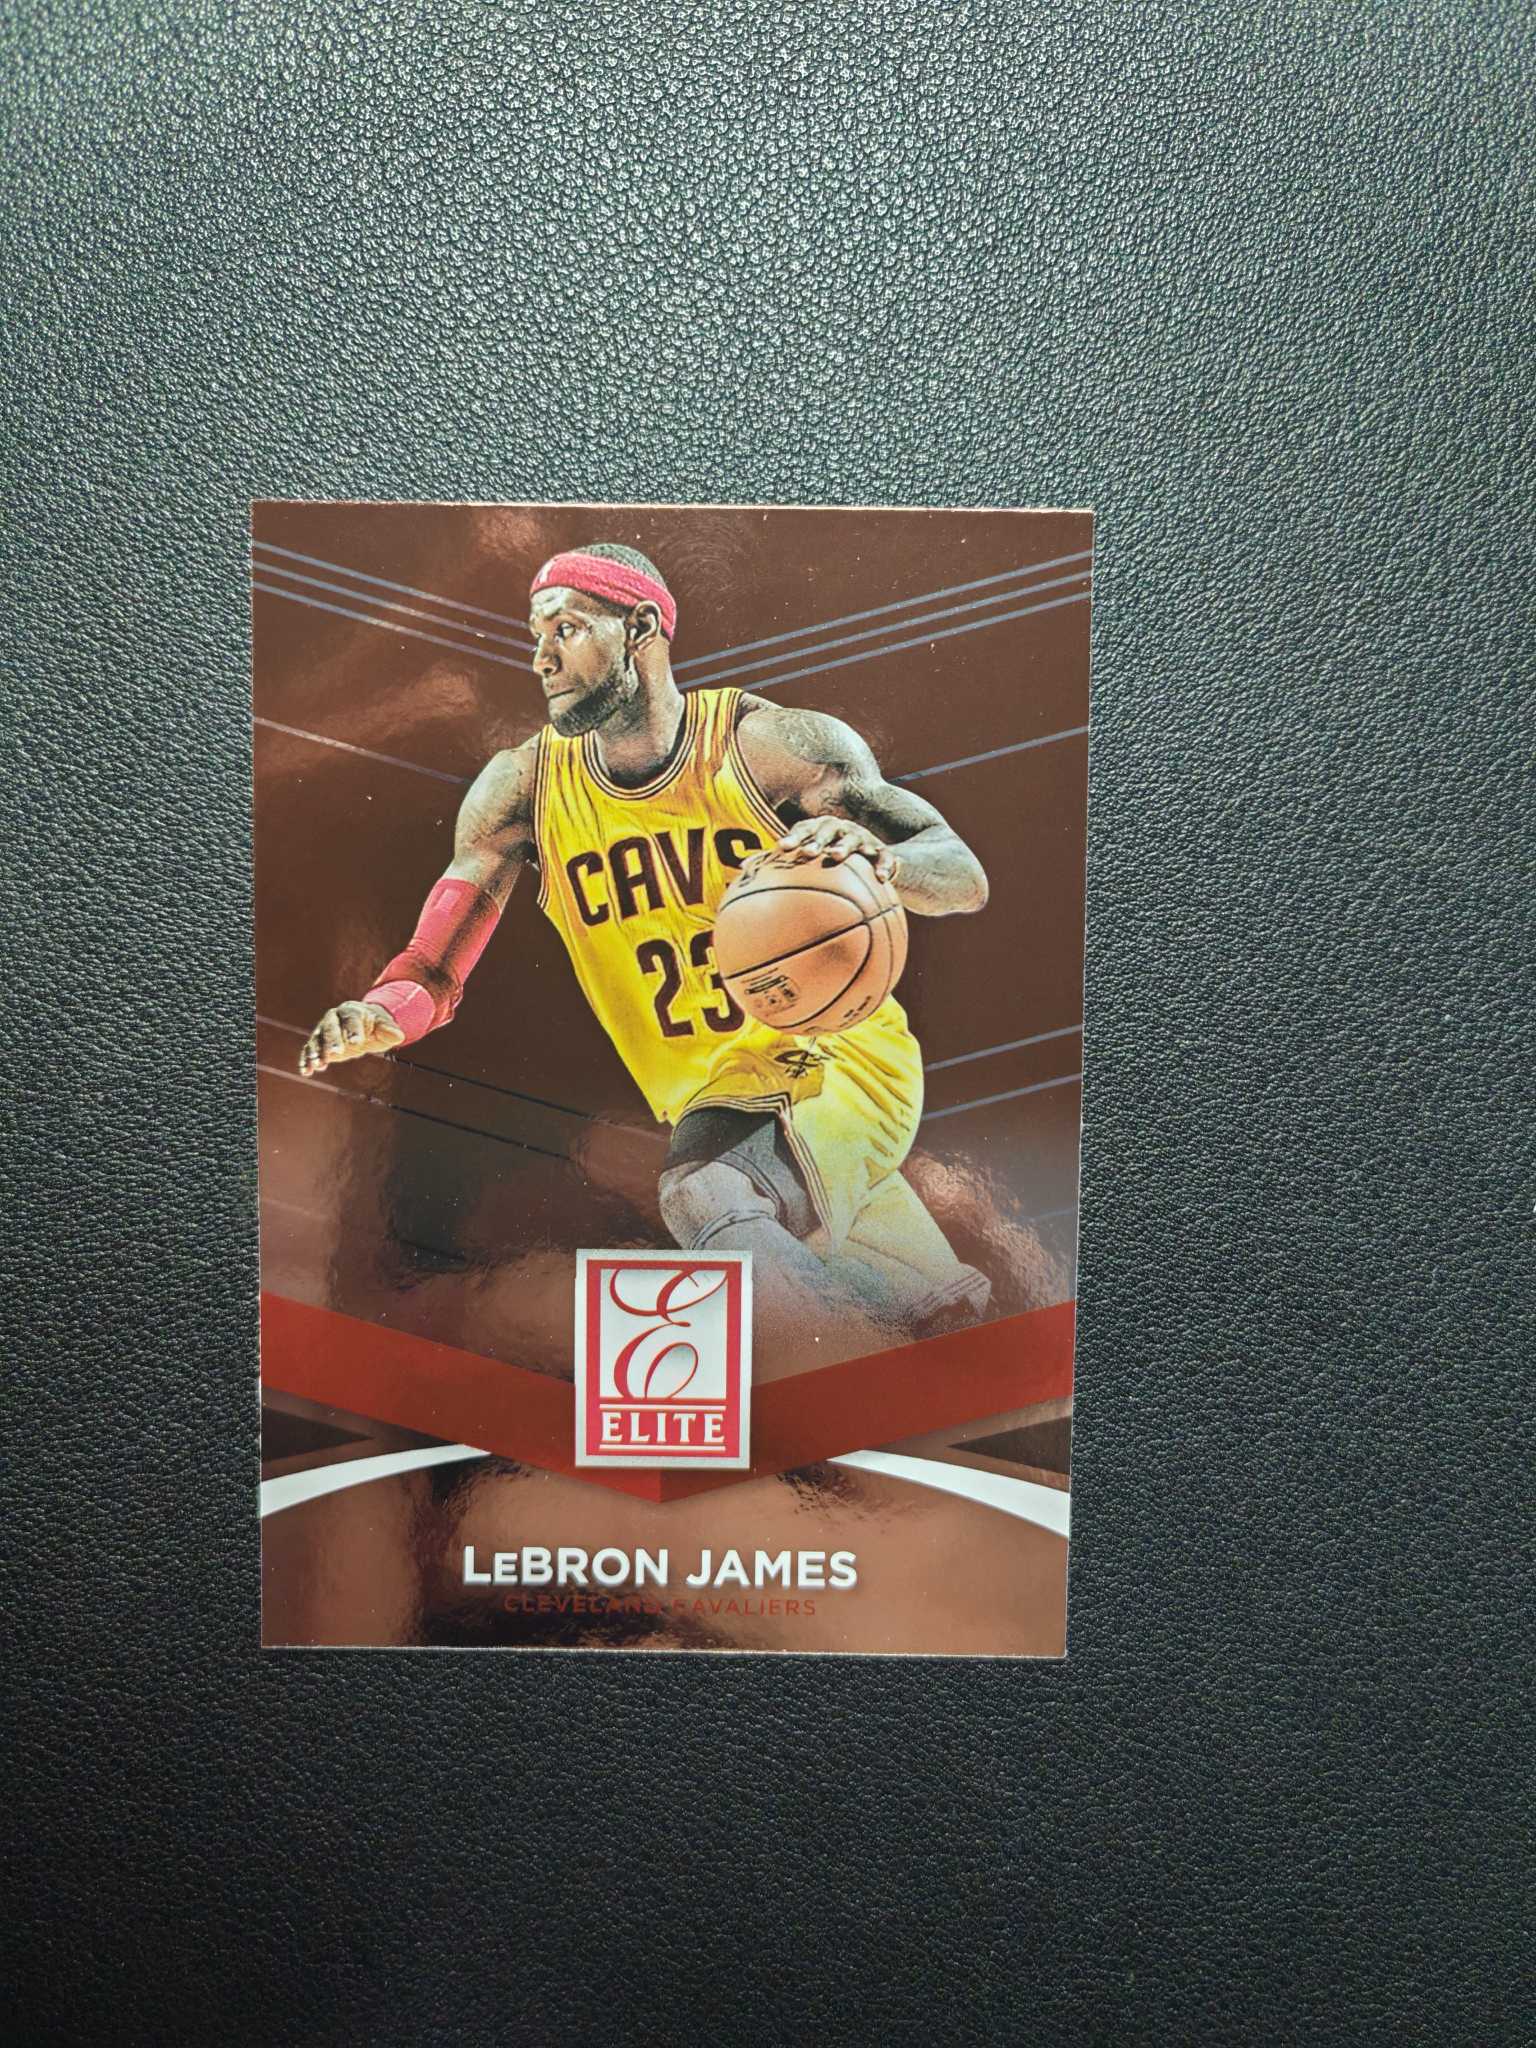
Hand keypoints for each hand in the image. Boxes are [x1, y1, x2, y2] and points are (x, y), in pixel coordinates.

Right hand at [299, 1001, 404, 1076]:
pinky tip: (306, 1072)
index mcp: (351, 1011)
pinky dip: (306, 1060)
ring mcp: (323, 1030)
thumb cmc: (374, 1025)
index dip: (353, 1030)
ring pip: (317, 1040)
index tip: (357, 1042)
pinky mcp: (318, 1043)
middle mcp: (333, 1018)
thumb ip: (389, 1030)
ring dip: (316, 1052)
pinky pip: (309, 1050)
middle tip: (336, 1053)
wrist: (361, 1026)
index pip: (351, 1019)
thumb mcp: (384, 1027)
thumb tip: (400, 1036)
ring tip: (318, 1065)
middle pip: (330, 1028)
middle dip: (332, 1040)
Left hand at [769, 818, 899, 884]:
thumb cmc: (832, 859)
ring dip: (845, 847)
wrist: (873, 858)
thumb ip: (783, 863)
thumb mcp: (812, 857)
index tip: (782, 848)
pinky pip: (886, 859)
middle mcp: (841, 830)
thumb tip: (744, 868)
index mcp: (821, 830)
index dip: (794, 837)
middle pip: (828, 830)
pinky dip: (884, 867)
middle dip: (817, 840)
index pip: (805, 830)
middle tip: (807, 852)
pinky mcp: (882, 852)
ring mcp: (863, 839)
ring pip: (854, 840)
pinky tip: (881, 879)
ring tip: (836, 856)